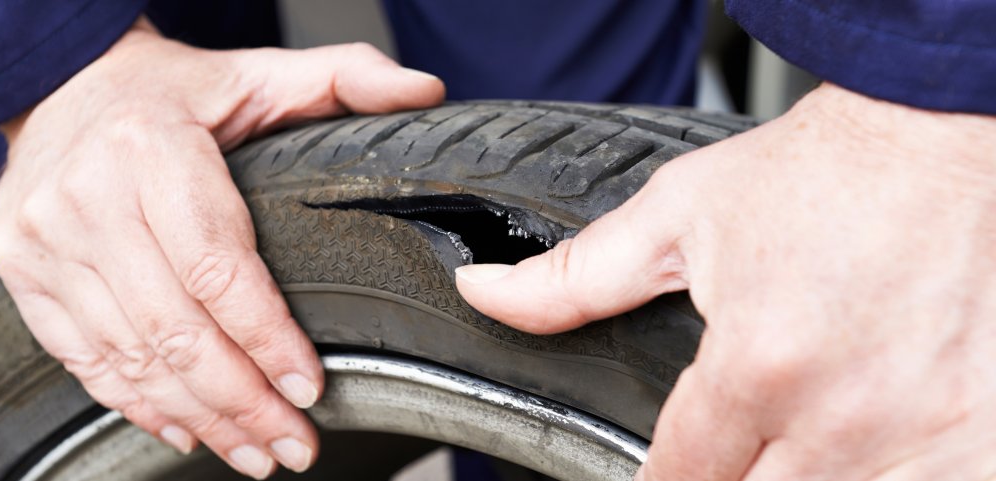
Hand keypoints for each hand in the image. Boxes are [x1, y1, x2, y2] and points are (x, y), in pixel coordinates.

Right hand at [0, 19, 442, 478]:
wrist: (61, 83)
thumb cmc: (173, 90)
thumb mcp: (260, 72)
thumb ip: (346, 77)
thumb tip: (426, 91)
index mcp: (151, 149)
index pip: (219, 269)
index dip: (268, 339)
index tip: (310, 389)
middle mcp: (86, 199)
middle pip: (176, 329)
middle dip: (243, 402)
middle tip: (294, 445)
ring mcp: (45, 243)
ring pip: (132, 357)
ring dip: (200, 416)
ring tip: (255, 453)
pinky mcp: (24, 274)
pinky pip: (83, 358)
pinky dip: (138, 403)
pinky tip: (187, 429)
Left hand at [456, 84, 995, 479]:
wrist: (924, 138)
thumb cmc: (811, 176)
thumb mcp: (673, 219)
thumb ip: (574, 280)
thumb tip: (488, 293)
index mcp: (755, 367)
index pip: (680, 479)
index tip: (657, 471)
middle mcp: (839, 415)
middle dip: (723, 480)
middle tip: (720, 446)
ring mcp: (918, 431)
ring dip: (795, 478)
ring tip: (780, 442)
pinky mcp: (975, 430)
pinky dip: (882, 476)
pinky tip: (858, 450)